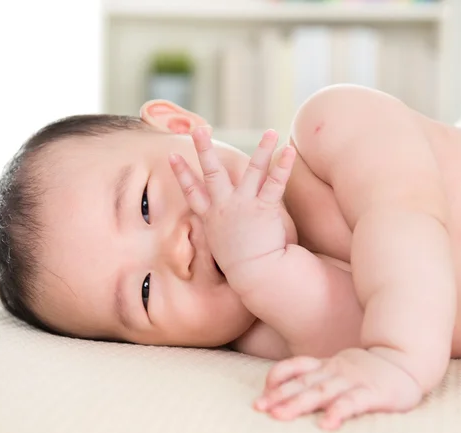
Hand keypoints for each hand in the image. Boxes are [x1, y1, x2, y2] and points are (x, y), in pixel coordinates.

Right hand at [169, 128, 295, 286]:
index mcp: (211, 217)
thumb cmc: (240, 266)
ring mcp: (243, 205)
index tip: (172, 156)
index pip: (191, 192)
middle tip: (197, 129)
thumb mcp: (222, 245)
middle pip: (211, 173)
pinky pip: (274, 183)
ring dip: (261, 149)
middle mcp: (224, 207)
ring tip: (270, 131)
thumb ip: (221, 230)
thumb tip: (223, 228)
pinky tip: (288, 150)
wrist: (254, 276)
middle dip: (203, 149)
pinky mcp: (263, 208)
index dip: (181, 174)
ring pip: (252, 171)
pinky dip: (282, 166)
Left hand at [254, 348, 422, 429]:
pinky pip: (352, 403)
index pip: (297, 368)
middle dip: (280, 396)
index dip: (278, 377)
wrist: (407, 358)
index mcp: (327, 365)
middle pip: (303, 384)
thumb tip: (288, 388)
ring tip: (280, 416)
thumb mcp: (340, 368)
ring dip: (299, 403)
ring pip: (322, 392)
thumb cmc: (368, 370)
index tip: (262, 392)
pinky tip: (326, 424)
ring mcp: (353, 380)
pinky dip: (338, 412)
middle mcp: (336, 371)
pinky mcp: (373, 393)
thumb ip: (318, 375)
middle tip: (259, 408)